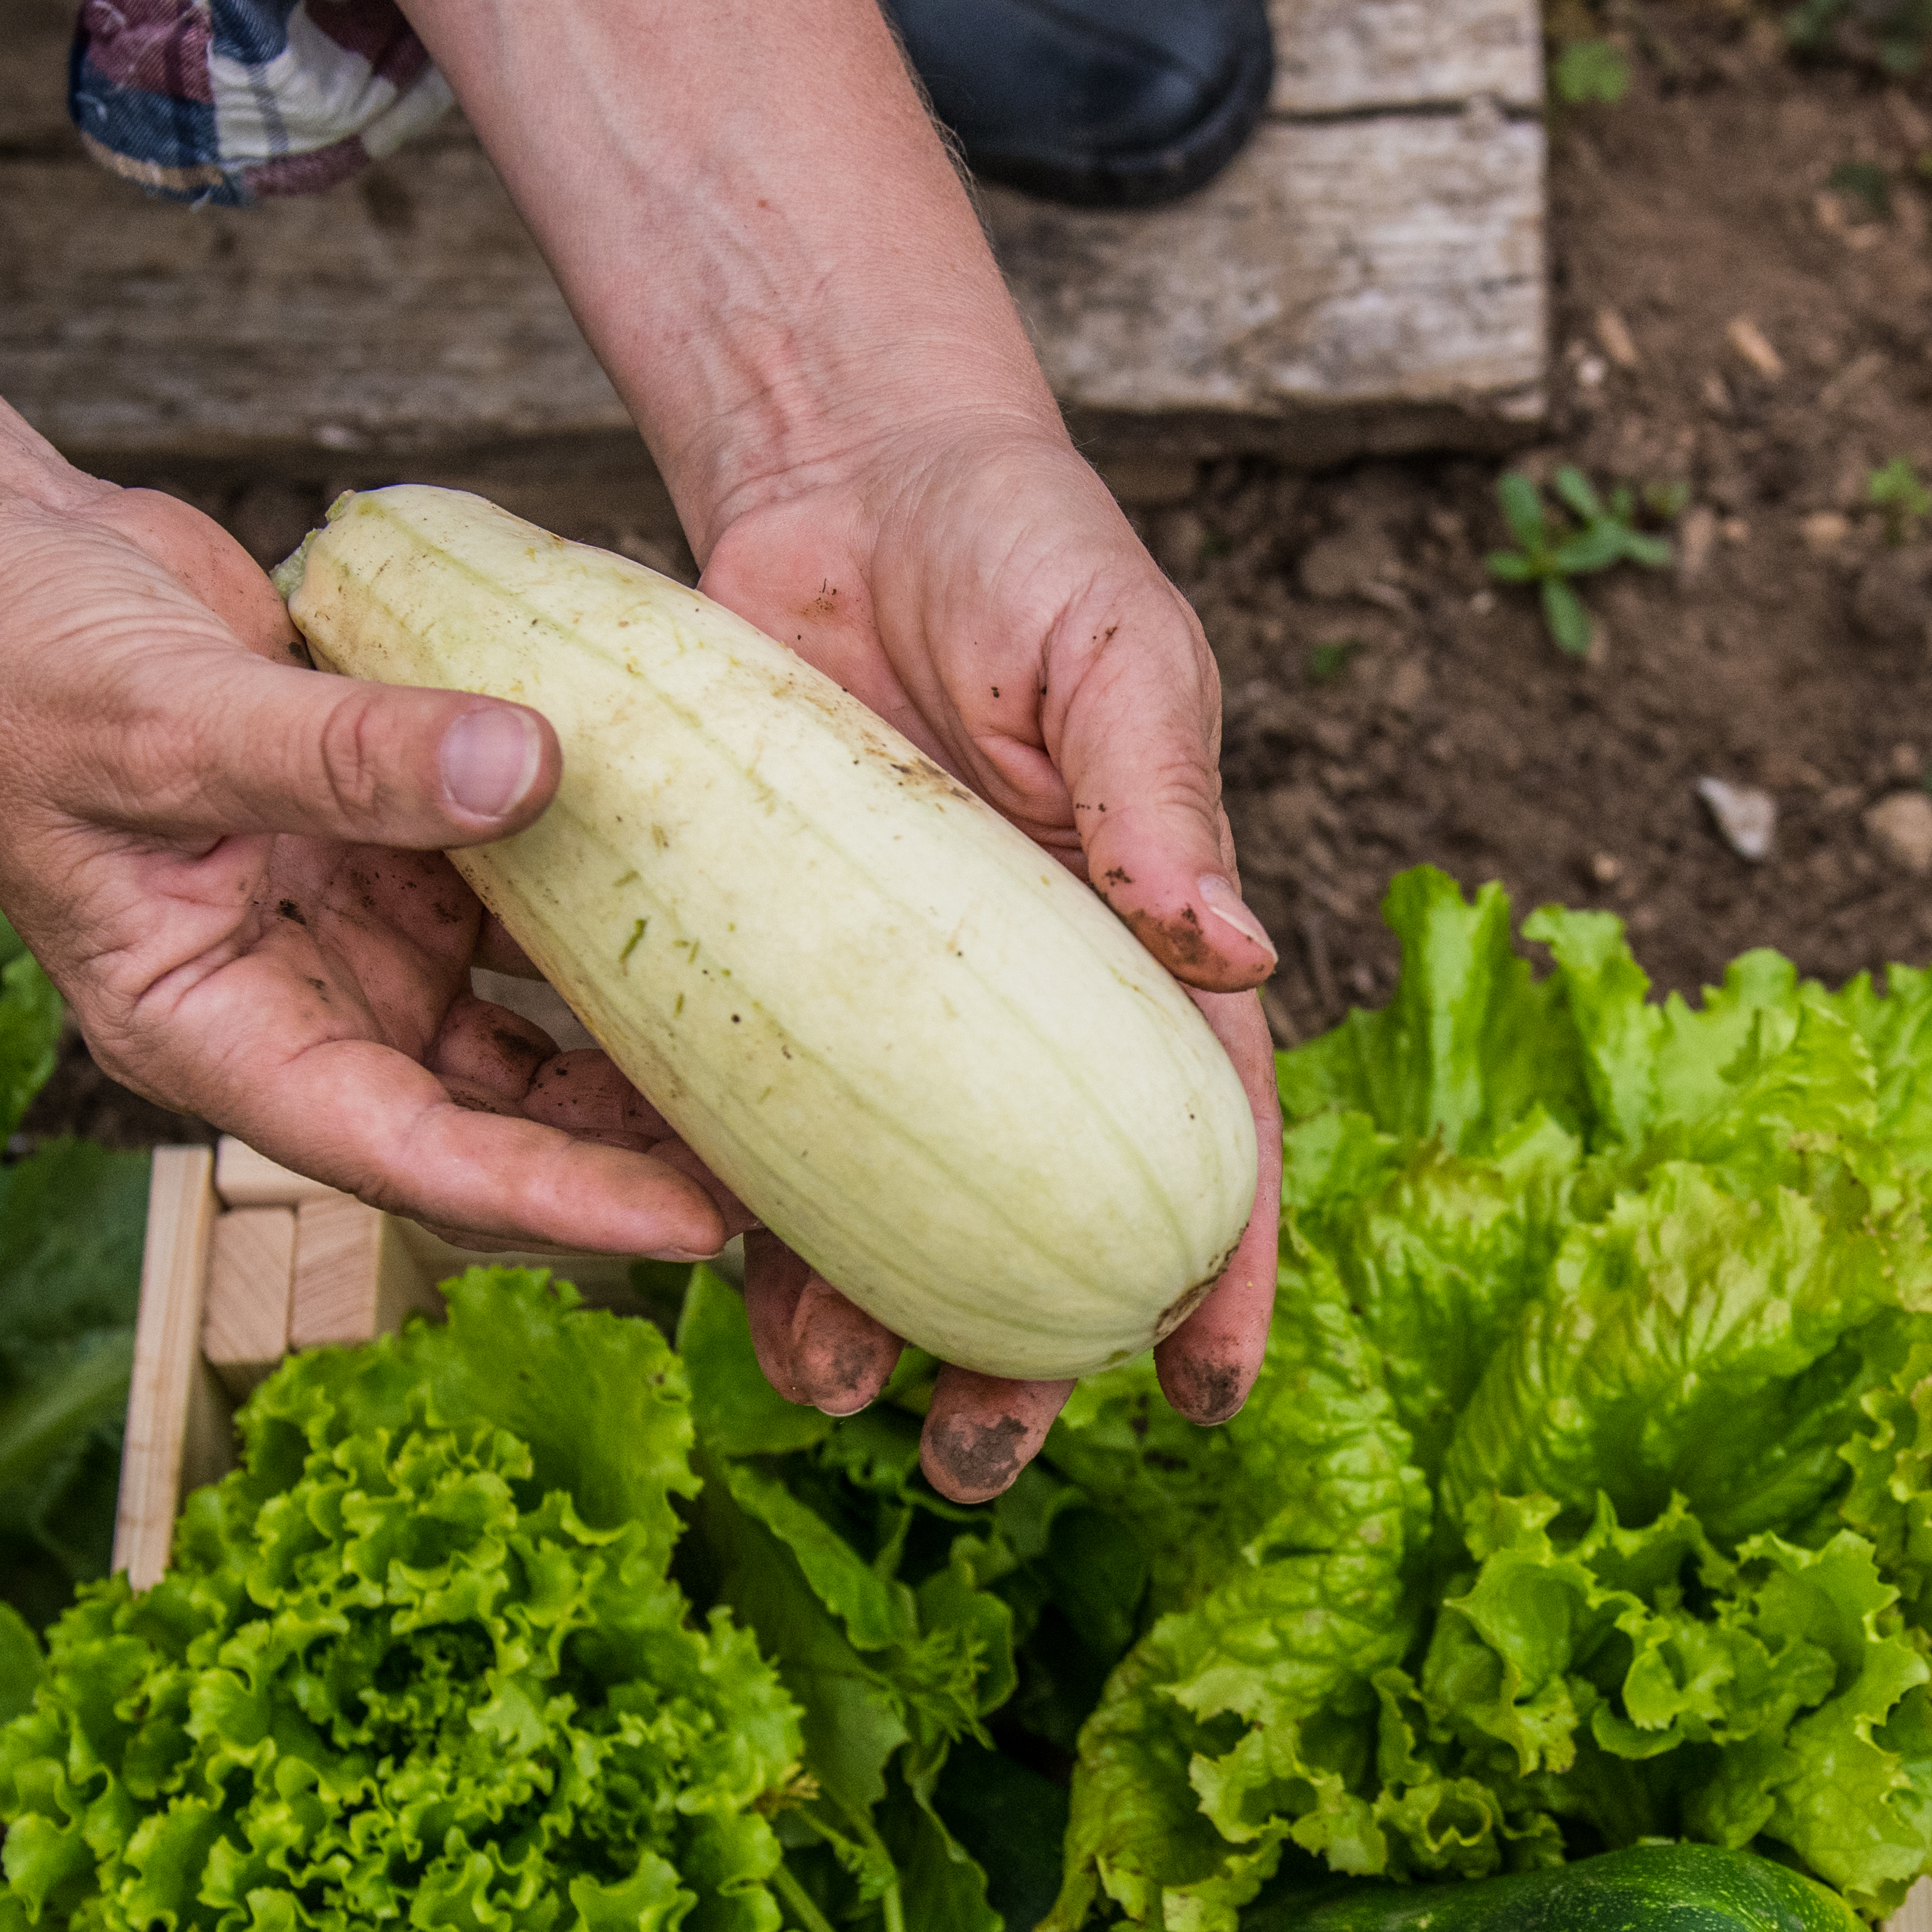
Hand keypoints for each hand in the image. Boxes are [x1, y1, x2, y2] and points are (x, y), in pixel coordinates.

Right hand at [0, 480, 726, 1258]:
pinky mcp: (387, 847)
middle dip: (622, 1153)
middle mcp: (294, 1003)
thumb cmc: (15, 656)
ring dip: (633, 1048)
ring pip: (519, 1025)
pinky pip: (518, 902)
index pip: (414, 1154)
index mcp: (212, 1033)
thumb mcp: (170, 714)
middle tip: (785, 1167)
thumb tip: (532, 766)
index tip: (695, 1228)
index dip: (557, 1200)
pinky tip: (719, 907)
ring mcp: (347, 929)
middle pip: (490, 1117)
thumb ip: (344, 755)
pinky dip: (605, 908)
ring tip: (784, 1062)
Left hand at [688, 409, 1283, 1496]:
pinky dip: (722, 1193)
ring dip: (855, 1310)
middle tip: (978, 1461)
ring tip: (821, 1396)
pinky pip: (735, 1101)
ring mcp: (872, 995)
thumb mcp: (1115, 654)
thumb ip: (1157, 791)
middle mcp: (1004, 1002)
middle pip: (1025, 1211)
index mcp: (1132, 946)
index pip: (1199, 1135)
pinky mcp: (748, 957)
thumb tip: (1229, 943)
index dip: (1216, 1268)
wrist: (836, 471)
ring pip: (874, 1191)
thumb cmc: (1018, 546)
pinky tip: (703, 1271)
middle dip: (1013, 1354)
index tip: (1203, 1390)